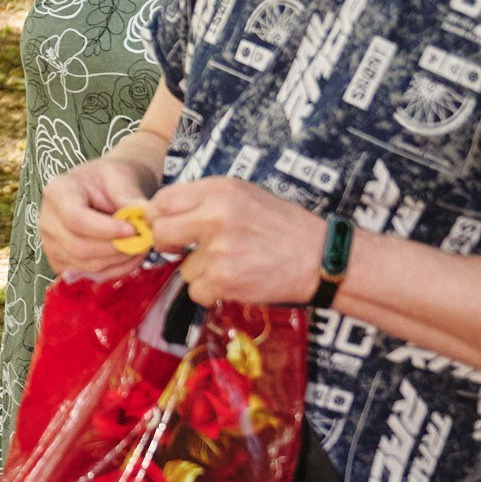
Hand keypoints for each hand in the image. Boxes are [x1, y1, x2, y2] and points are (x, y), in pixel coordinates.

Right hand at [38, 151, 164, 277]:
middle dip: (116, 248)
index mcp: (57, 192)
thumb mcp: (120, 177)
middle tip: (144, 240)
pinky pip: (89, 275)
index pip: (75, 219)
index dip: (105, 230)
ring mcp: (51, 244)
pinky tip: (130, 255)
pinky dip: (115, 270)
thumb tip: (144, 218)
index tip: (133, 229)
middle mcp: (47, 221)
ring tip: (141, 246)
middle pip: (79, 247)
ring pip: (86, 265)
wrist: (103, 189)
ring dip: (118, 260)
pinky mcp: (61, 262)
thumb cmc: (110, 179)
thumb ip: (129, 197)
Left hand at [144, 176, 327, 304]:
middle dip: (167, 244)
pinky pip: (196, 290)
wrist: (320, 258)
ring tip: (232, 263)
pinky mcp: (224, 280)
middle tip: (183, 249)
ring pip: (182, 268)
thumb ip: (205, 201)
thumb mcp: (245, 196)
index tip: (168, 225)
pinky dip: (211, 291)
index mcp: (219, 190)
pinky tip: (236, 280)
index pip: (163, 200)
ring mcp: (219, 250)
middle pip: (161, 232)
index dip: (160, 216)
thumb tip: (163, 214)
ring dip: (200, 271)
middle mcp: (215, 216)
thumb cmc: (282, 227)